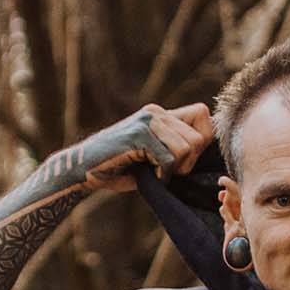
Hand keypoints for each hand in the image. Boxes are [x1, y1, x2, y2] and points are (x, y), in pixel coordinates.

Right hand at [83, 101, 214, 192]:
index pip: (202, 114)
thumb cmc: (120, 168)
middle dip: (189, 162)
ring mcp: (147, 122)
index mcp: (161, 114)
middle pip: (198, 137)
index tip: (185, 159)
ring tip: (156, 173)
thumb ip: (175, 147)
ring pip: (187, 148)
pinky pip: (169, 160)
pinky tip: (149, 177)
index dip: (202, 140)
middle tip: (168, 172)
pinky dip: (162, 176)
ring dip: (175, 170)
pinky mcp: (138, 135)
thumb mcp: (153, 154)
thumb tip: (206, 147)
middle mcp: (156, 112)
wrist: (83, 170)